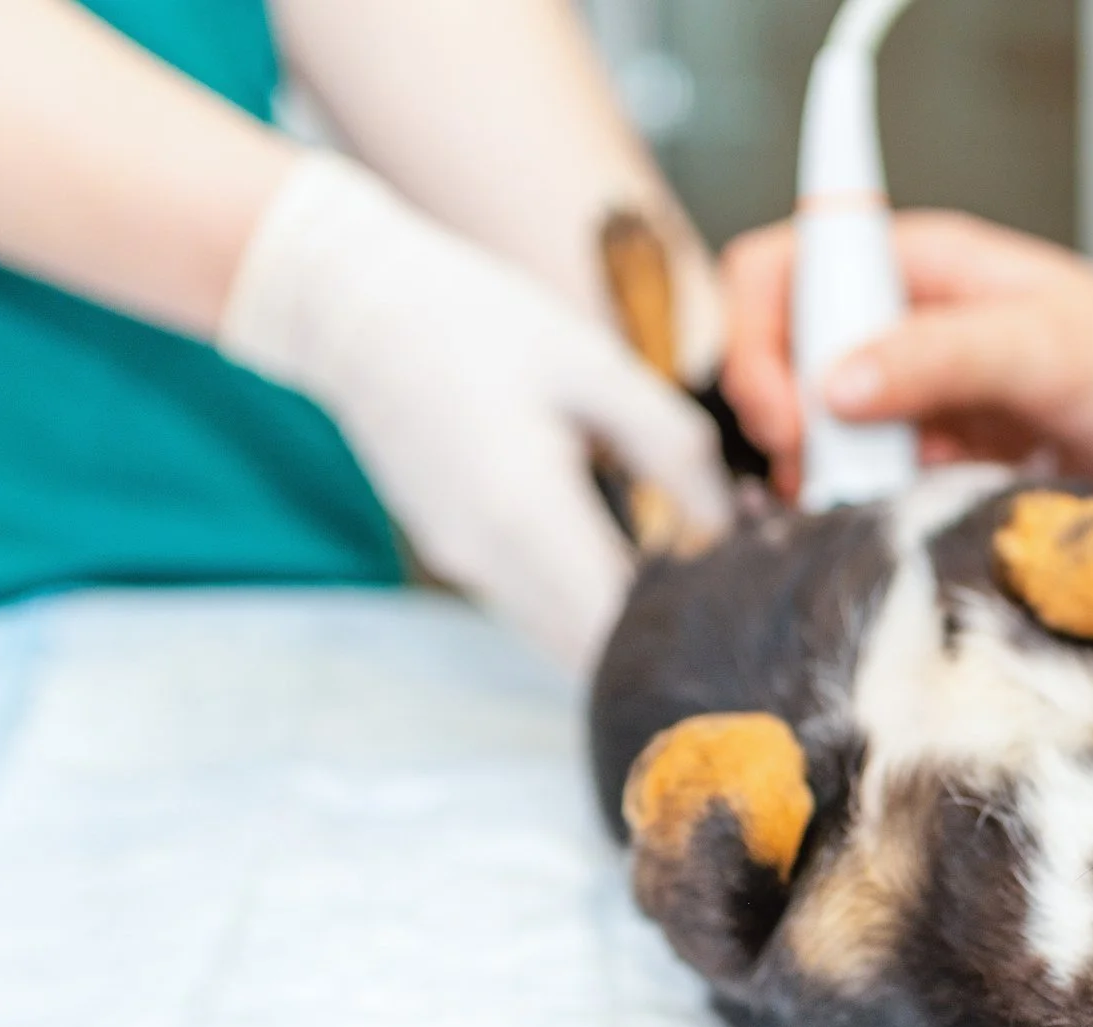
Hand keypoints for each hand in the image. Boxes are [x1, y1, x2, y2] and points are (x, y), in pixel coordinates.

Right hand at [219, 153, 731, 672]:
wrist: (356, 310)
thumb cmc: (479, 321)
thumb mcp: (596, 366)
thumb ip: (673, 448)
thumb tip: (729, 525)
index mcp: (525, 513)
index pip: (618, 626)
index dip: (684, 626)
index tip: (736, 598)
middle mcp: (487, 560)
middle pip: (593, 650)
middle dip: (660, 631)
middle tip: (722, 589)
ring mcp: (465, 565)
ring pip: (563, 638)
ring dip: (622, 619)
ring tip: (684, 564)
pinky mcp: (456, 556)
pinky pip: (535, 606)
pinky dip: (584, 598)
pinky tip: (627, 549)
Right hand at [721, 211, 1092, 505]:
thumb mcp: (1045, 346)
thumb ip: (937, 356)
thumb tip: (832, 383)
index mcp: (917, 264)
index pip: (785, 270)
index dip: (761, 339)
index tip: (790, 414)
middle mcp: (905, 323)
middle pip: (786, 361)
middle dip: (794, 425)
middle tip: (830, 479)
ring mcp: (920, 394)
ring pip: (824, 434)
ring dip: (835, 477)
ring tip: (881, 506)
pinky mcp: (940, 456)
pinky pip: (874, 483)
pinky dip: (878, 509)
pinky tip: (917, 520)